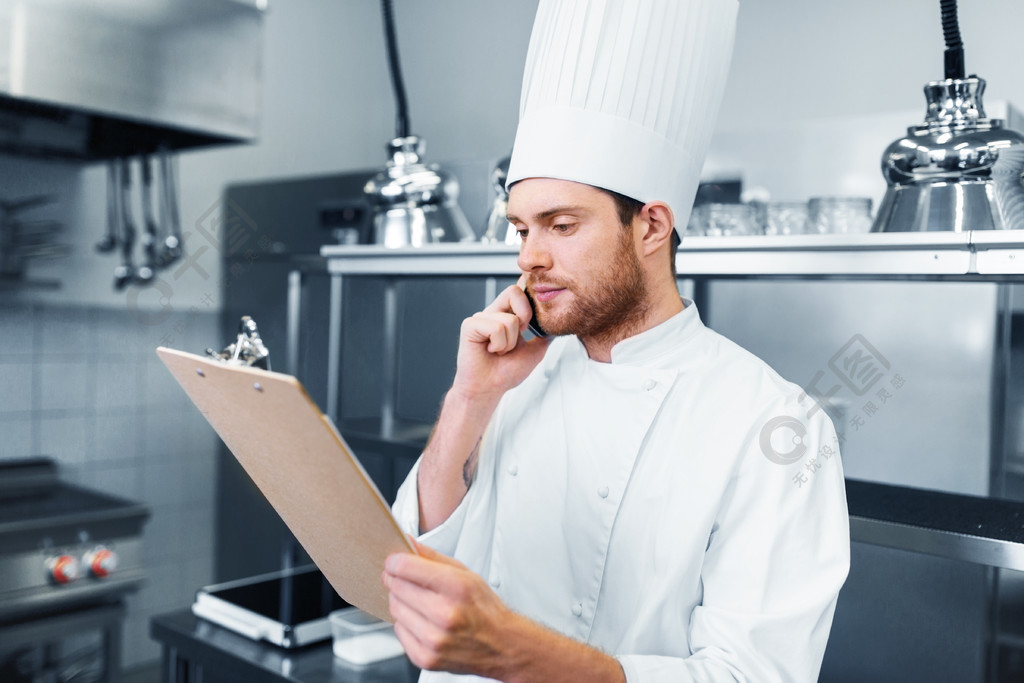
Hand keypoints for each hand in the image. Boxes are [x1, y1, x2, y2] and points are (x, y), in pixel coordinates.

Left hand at [383, 539, 512, 675]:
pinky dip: (406, 623)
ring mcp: (434, 639)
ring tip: (419, 602)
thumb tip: (407, 543)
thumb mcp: (465, 574)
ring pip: (395, 609)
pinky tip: (422, 621)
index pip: (406, 567)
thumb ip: (432, 557)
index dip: (395, 562)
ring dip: (401, 602)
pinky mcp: (426, 658)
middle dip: (397, 580)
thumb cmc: (484, 608)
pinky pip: (399, 631)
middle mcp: (445, 614)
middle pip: (397, 587)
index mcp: (456, 587)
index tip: (393, 561)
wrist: (502, 645)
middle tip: (404, 579)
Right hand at [451, 280, 549, 401]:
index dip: (530, 302)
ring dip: (510, 343)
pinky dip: (499, 344)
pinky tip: (491, 351)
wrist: (489, 389)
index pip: (520, 290)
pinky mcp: (470, 326)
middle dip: (524, 317)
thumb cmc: (506, 372)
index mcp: (506, 314)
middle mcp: (492, 312)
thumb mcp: (535, 351)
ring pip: (509, 320)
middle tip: (519, 337)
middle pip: (514, 292)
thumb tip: (558, 323)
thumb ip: (545, 334)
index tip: (530, 326)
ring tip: (500, 351)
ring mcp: (480, 318)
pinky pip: (495, 328)